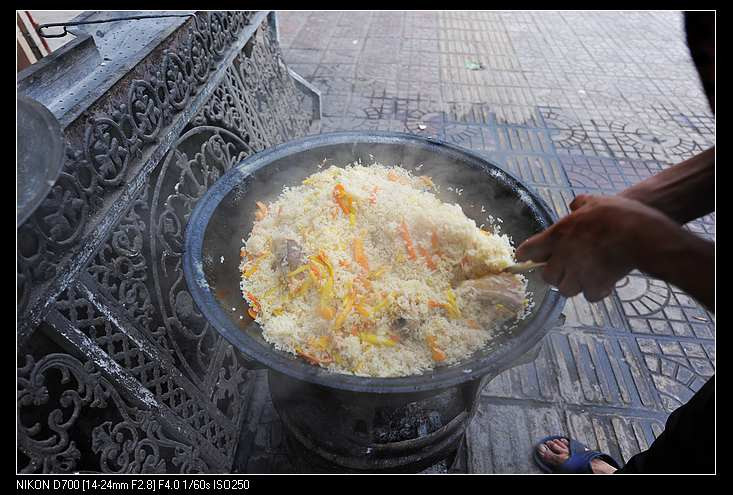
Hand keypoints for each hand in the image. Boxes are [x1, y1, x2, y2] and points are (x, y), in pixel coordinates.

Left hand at [516, 194, 679, 300]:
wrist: (641, 235)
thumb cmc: (617, 215)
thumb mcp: (595, 201)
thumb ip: (580, 205)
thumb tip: (574, 205)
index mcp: (557, 235)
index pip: (528, 250)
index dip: (526, 254)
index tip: (524, 257)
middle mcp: (563, 257)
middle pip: (546, 277)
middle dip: (553, 273)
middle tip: (562, 268)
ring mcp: (579, 274)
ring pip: (565, 290)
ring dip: (572, 284)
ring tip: (582, 277)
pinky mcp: (596, 286)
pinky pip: (589, 296)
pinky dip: (594, 291)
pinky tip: (602, 283)